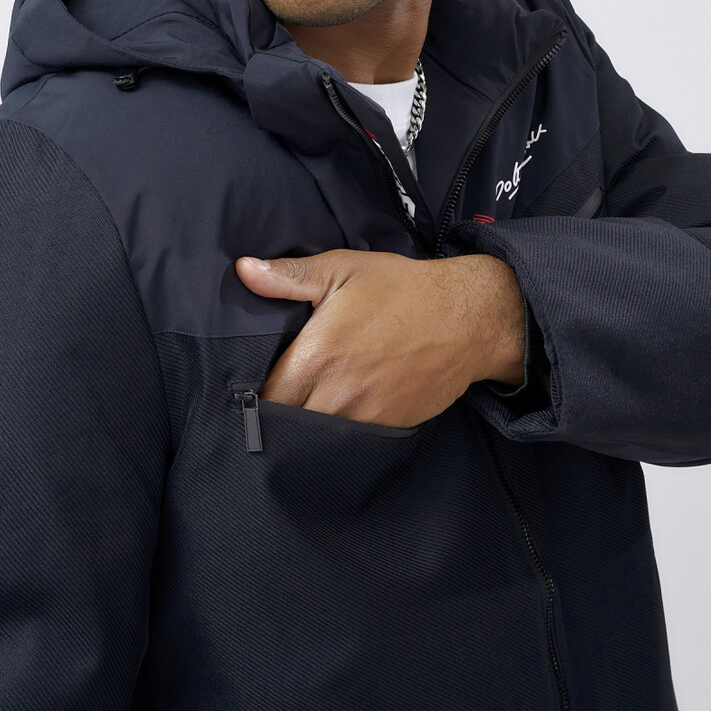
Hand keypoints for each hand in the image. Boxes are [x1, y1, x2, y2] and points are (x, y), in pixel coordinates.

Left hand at [235, 250, 525, 428]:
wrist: (467, 318)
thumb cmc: (401, 289)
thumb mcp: (343, 269)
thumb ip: (289, 276)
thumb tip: (243, 269)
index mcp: (317, 356)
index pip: (264, 399)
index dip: (252, 397)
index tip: (248, 389)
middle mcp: (337, 394)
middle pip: (288, 426)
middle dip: (276, 418)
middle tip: (273, 401)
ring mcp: (365, 417)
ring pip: (318, 438)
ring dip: (307, 427)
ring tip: (303, 409)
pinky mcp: (389, 427)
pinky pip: (351, 441)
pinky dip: (340, 432)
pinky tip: (339, 413)